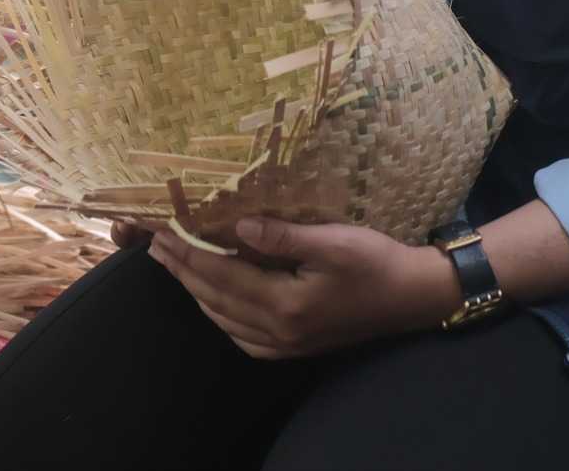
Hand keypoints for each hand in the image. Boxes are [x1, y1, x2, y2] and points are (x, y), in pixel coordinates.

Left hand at [148, 218, 456, 359]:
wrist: (413, 298)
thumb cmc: (377, 263)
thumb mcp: (334, 241)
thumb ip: (283, 236)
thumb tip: (237, 223)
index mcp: (284, 304)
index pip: (220, 274)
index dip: (187, 252)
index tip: (161, 231)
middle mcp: (278, 331)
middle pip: (215, 298)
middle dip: (182, 270)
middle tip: (155, 245)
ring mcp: (285, 344)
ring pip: (224, 319)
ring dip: (196, 291)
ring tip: (175, 265)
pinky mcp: (294, 346)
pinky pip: (242, 336)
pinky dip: (220, 314)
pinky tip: (214, 300)